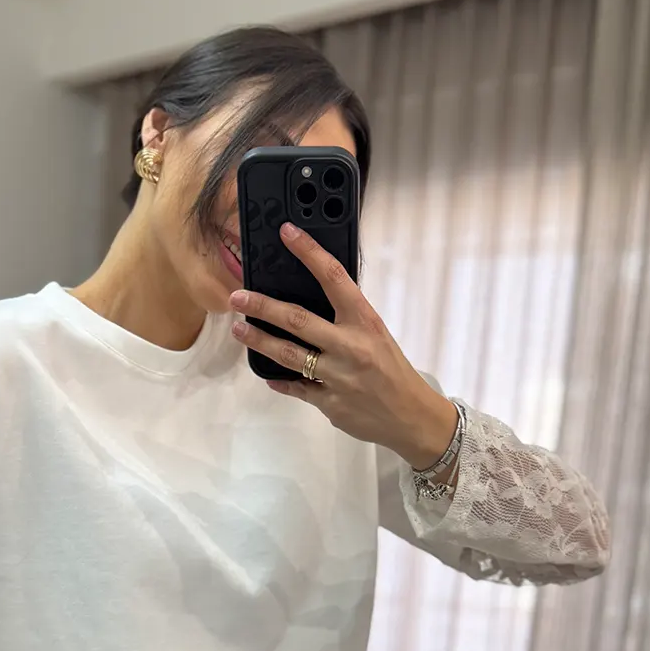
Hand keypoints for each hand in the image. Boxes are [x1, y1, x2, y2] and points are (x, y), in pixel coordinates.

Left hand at [229, 221, 456, 470]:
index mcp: (365, 321)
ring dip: (259, 340)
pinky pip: (296, 388)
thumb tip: (312, 302)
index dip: (309, 253)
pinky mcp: (329, 403)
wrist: (411, 416)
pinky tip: (268, 375)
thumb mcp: (377, 335)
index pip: (334, 278)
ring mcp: (337, 376)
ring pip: (288, 355)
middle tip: (238, 297)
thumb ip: (347, 320)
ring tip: (239, 329)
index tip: (288, 233)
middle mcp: (350, 346)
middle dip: (263, 306)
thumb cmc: (394, 371)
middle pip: (298, 319)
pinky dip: (280, 381)